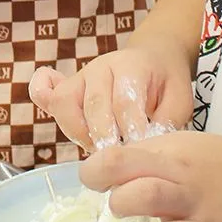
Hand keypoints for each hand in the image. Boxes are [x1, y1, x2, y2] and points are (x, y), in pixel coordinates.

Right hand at [29, 38, 193, 150]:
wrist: (154, 57)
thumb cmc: (165, 83)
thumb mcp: (180, 101)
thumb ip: (166, 122)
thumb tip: (147, 149)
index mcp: (131, 65)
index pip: (124, 101)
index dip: (130, 131)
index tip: (138, 155)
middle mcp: (101, 67)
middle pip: (94, 105)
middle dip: (105, 139)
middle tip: (117, 163)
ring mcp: (80, 76)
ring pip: (66, 104)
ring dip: (79, 134)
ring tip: (98, 153)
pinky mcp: (67, 87)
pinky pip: (45, 94)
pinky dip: (42, 103)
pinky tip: (59, 123)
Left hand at [81, 130, 221, 221]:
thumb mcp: (196, 146)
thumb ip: (159, 155)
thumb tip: (120, 168)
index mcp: (175, 147)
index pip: (120, 150)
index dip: (96, 165)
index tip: (96, 176)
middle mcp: (181, 171)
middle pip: (119, 167)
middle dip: (98, 181)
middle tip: (107, 193)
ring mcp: (193, 204)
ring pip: (139, 197)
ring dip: (122, 206)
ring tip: (127, 213)